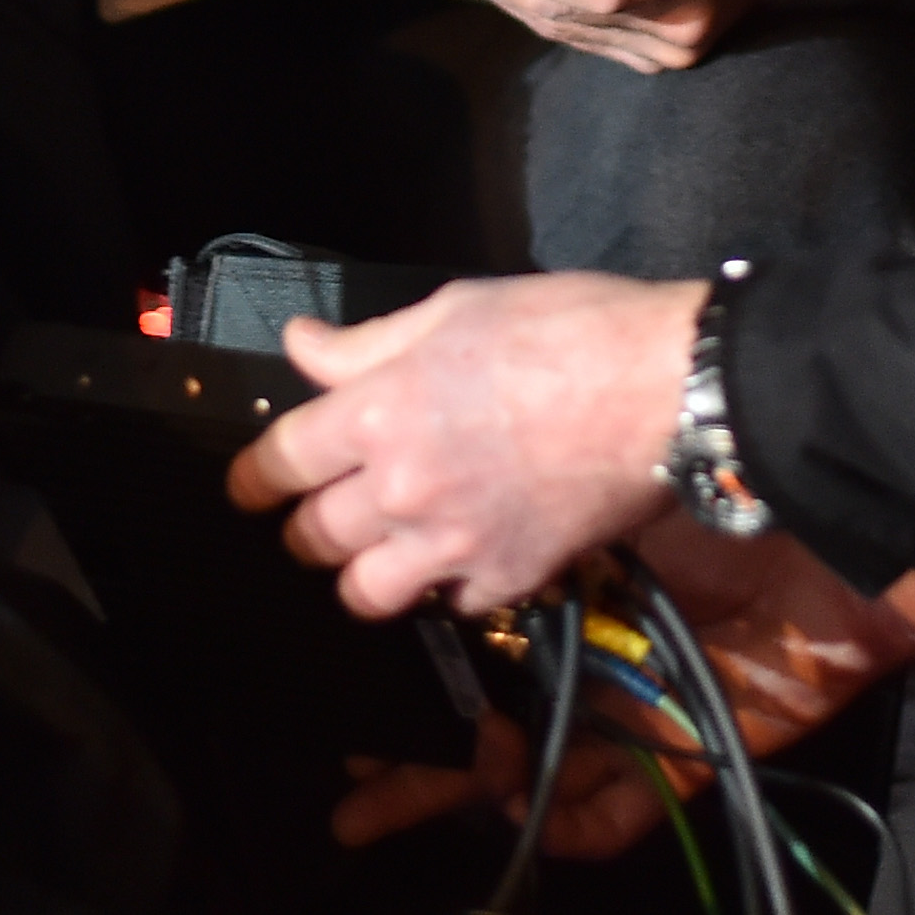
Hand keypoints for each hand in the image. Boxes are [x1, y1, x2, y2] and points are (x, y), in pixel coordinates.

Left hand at [228, 272, 700, 617]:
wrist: (668, 388)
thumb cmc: (568, 329)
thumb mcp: (455, 308)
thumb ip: (367, 342)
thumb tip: (301, 345)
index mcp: (381, 410)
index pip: (280, 461)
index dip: (252, 480)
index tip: (247, 490)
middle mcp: (405, 487)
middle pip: (315, 536)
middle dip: (306, 529)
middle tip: (319, 518)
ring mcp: (457, 541)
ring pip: (366, 592)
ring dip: (364, 573)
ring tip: (381, 554)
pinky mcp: (512, 576)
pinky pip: (453, 605)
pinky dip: (449, 588)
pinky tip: (463, 559)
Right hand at [330, 519, 914, 858]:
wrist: (825, 495)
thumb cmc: (702, 468)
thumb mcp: (588, 469)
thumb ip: (496, 463)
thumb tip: (368, 404)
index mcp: (555, 587)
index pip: (452, 630)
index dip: (392, 644)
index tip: (327, 658)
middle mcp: (579, 650)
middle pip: (471, 712)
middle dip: (402, 746)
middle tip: (332, 758)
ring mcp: (625, 706)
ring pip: (525, 773)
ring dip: (449, 799)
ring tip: (367, 818)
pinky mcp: (683, 750)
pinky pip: (621, 814)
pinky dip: (576, 829)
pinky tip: (524, 831)